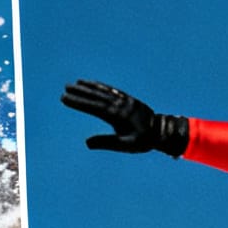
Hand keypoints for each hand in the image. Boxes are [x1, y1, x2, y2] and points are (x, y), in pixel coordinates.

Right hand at [62, 79, 188, 155]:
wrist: (161, 131)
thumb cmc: (143, 141)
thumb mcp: (125, 145)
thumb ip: (107, 142)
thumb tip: (87, 143)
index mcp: (118, 116)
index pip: (94, 107)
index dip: (80, 102)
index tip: (66, 98)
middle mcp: (120, 105)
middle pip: (97, 96)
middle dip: (81, 92)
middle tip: (65, 88)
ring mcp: (124, 100)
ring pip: (104, 91)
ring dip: (89, 86)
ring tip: (76, 83)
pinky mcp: (127, 99)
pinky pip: (112, 90)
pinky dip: (101, 86)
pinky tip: (93, 84)